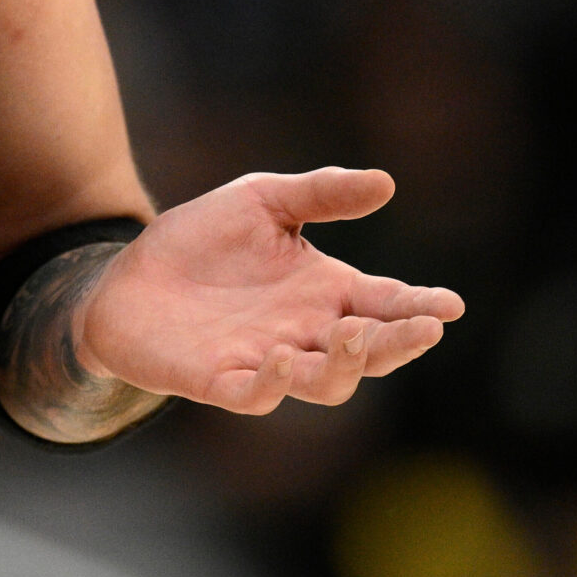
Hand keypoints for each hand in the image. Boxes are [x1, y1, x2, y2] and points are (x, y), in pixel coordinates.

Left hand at [82, 168, 463, 413]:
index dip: (420, 306)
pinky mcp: (220, 380)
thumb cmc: (200, 242)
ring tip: (354, 331)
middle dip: (400, 341)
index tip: (452, 304)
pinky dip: (275, 382)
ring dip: (347, 363)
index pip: (386, 303)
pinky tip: (283, 354)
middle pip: (370, 351)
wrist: (125, 275)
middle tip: (425, 326)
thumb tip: (386, 182)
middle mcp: (306, 332)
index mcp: (325, 291)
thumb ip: (320, 193)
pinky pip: (258, 394)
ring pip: (326, 382)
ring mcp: (267, 361)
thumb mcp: (260, 201)